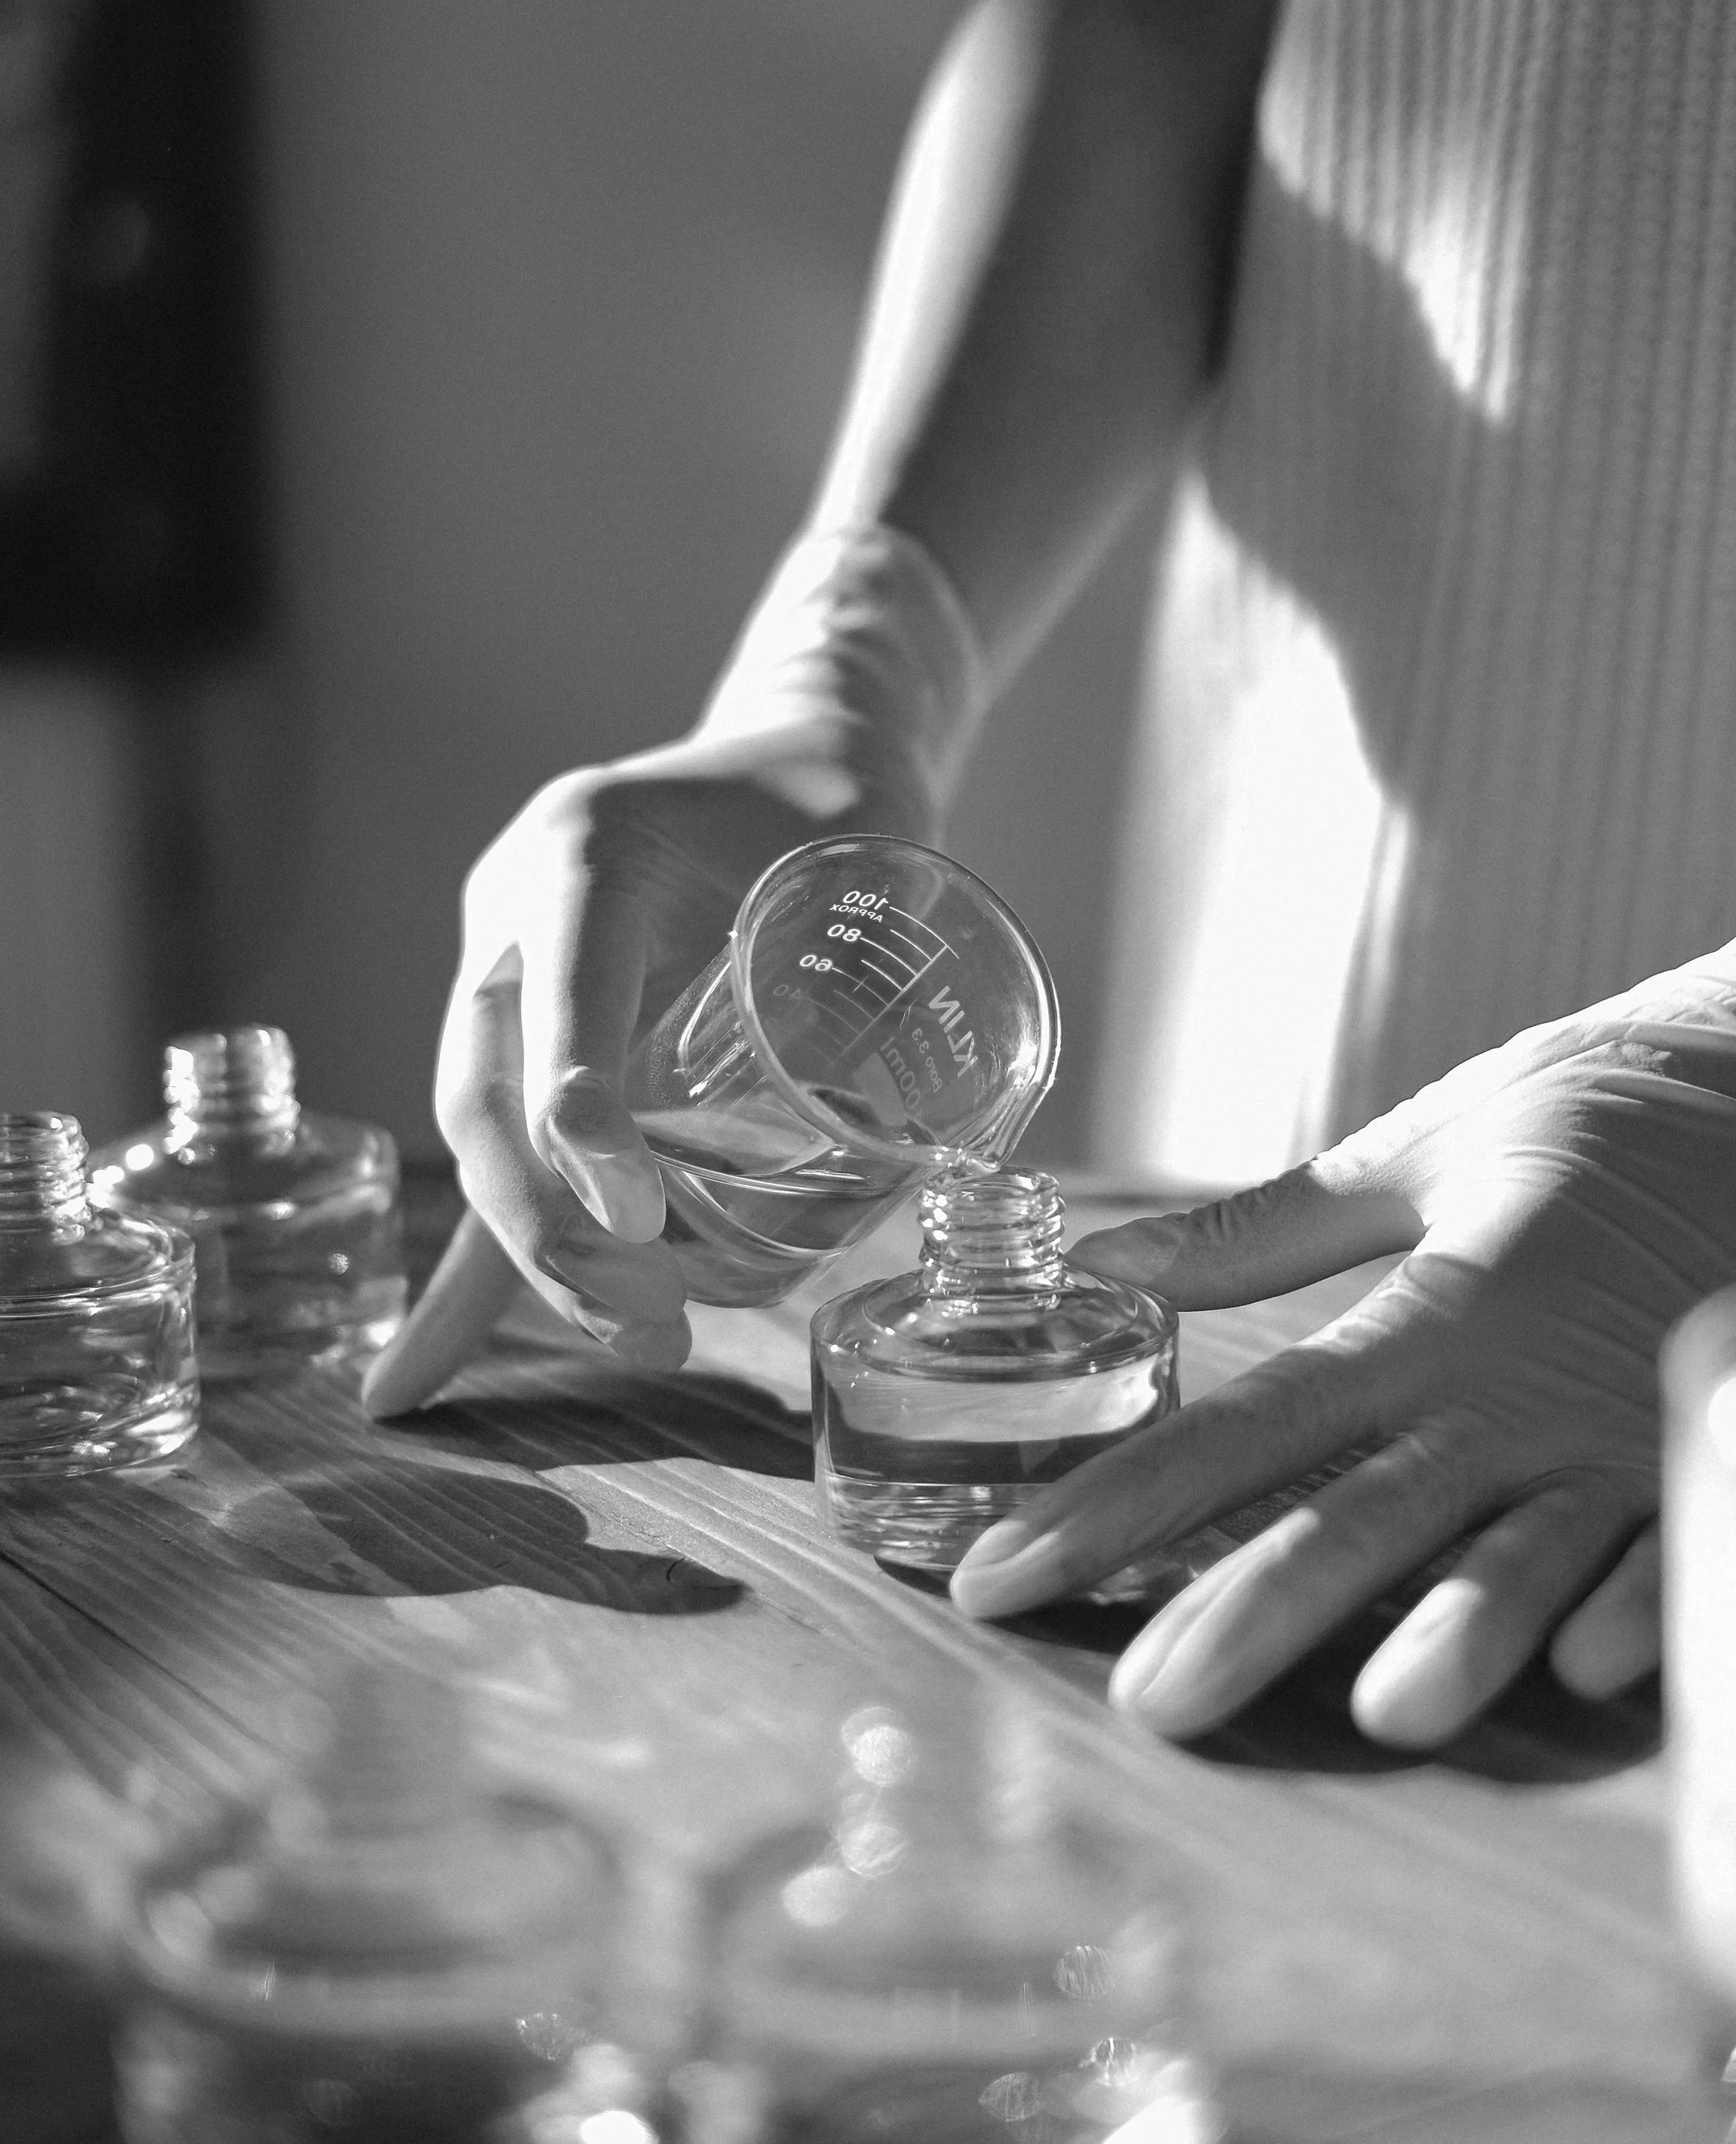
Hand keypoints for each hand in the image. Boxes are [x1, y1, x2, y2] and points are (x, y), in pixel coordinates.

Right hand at [362, 528, 971, 1418]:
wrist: (791, 758)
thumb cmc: (839, 806)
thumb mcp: (869, 858)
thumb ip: (877, 972)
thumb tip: (914, 1154)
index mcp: (584, 848)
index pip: (561, 997)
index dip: (581, 1113)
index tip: (638, 1218)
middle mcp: (514, 914)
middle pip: (486, 1093)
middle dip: (551, 1227)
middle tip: (647, 1320)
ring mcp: (502, 981)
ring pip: (483, 1142)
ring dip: (539, 1262)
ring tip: (639, 1339)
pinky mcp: (522, 1045)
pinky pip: (493, 1167)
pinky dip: (469, 1275)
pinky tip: (413, 1384)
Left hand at [950, 952, 1735, 1745]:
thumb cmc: (1615, 1101)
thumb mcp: (1431, 1142)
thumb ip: (1268, 1228)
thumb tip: (1106, 1262)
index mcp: (1433, 1310)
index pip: (1240, 1430)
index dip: (1111, 1509)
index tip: (998, 1580)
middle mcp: (1519, 1390)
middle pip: (1360, 1519)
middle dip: (1251, 1616)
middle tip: (1146, 1705)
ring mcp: (1630, 1433)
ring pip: (1530, 1553)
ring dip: (1463, 1629)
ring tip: (1385, 1711)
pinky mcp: (1720, 1450)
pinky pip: (1685, 1546)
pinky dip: (1647, 1604)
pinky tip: (1596, 1667)